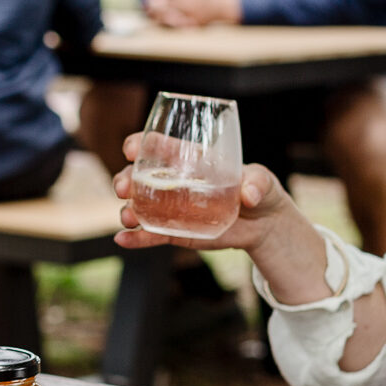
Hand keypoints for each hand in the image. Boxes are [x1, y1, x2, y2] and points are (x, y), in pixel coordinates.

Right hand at [111, 131, 291, 252]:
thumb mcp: (262, 181)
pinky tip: (123, 240)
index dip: (141, 144)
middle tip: (123, 188)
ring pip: (140, 206)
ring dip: (128, 210)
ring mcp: (172, 208)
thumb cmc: (259, 190)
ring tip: (128, 218)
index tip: (131, 148)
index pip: (160, 147)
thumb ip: (256, 182)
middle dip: (125, 179)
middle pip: (139, 176)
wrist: (262, 224)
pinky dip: (136, 238)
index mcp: (191, 160)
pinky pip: (151, 235)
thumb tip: (248, 195)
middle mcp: (175, 182)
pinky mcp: (176, 231)